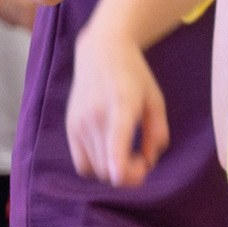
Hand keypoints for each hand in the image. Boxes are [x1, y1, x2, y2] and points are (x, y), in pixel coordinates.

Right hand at [67, 26, 169, 186]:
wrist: (101, 51)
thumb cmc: (134, 75)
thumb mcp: (155, 99)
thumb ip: (157, 132)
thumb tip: (149, 161)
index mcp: (121, 105)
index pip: (115, 146)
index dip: (122, 171)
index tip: (134, 175)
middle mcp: (95, 116)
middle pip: (108, 168)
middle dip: (128, 175)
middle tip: (141, 160)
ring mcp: (79, 123)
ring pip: (95, 170)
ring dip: (113, 171)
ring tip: (126, 155)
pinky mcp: (70, 127)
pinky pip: (82, 164)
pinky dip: (97, 166)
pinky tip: (109, 153)